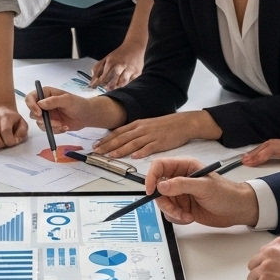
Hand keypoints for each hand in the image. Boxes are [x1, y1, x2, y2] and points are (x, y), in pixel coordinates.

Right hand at [26, 88, 126, 132]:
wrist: (87, 116)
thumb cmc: (79, 104)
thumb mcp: (67, 100)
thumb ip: (53, 101)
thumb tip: (40, 103)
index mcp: (46, 94)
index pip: (31, 98)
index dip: (31, 105)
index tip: (39, 113)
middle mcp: (44, 104)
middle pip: (32, 112)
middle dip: (43, 119)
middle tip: (55, 122)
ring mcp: (47, 115)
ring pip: (39, 123)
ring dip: (51, 126)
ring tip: (62, 125)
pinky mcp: (50, 124)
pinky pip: (46, 130)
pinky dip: (55, 130)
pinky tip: (64, 127)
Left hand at [89, 38, 145, 89]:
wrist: (134, 46)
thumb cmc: (118, 55)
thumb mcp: (106, 59)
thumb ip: (98, 69)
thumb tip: (92, 81)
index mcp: (112, 62)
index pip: (104, 75)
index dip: (99, 83)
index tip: (94, 87)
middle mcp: (121, 65)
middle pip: (114, 78)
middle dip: (109, 86)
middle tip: (105, 89)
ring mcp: (130, 69)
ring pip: (123, 81)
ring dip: (117, 87)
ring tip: (113, 90)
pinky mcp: (137, 72)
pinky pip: (131, 81)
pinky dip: (126, 85)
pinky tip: (121, 86)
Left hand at [94, 111, 220, 158]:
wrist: (183, 123)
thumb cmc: (165, 125)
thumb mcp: (147, 124)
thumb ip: (135, 131)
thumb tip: (123, 138)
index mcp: (138, 124)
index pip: (118, 132)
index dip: (106, 139)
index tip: (96, 144)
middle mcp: (142, 129)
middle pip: (122, 137)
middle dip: (108, 145)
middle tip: (97, 151)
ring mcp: (151, 136)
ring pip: (133, 143)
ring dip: (121, 150)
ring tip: (111, 155)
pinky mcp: (160, 143)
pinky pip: (149, 148)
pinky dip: (141, 152)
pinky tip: (134, 156)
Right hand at [145, 157, 258, 227]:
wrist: (237, 210)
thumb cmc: (225, 193)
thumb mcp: (204, 187)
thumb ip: (181, 185)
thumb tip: (161, 185)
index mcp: (184, 166)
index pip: (159, 166)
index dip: (151, 177)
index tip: (151, 191)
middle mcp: (179, 178)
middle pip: (158, 188)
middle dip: (165, 202)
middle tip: (176, 210)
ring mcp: (180, 193)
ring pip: (163, 203)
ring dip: (172, 212)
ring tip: (186, 216)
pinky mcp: (182, 207)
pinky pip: (169, 213)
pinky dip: (176, 218)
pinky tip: (189, 218)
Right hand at [242, 136, 279, 168]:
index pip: (275, 149)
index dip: (261, 155)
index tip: (250, 162)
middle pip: (270, 145)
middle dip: (255, 152)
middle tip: (242, 161)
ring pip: (272, 144)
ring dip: (259, 150)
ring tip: (247, 158)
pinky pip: (276, 147)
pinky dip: (266, 150)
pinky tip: (262, 155)